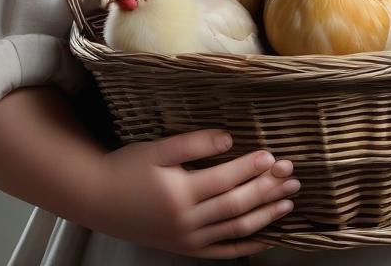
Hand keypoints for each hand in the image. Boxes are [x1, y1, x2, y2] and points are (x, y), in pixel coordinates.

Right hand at [83, 128, 298, 257]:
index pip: (226, 179)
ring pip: (235, 229)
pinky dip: (248, 246)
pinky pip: (223, 251)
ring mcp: (188, 239)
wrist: (98, 199)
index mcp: (180, 192)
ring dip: (265, 215)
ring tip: (289, 201)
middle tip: (292, 176)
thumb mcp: (158, 149)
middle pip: (236, 204)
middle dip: (267, 190)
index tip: (274, 156)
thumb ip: (194, 143)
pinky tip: (268, 238)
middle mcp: (187, 220)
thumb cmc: (128, 168)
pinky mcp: (186, 248)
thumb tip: (229, 139)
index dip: (251, 168)